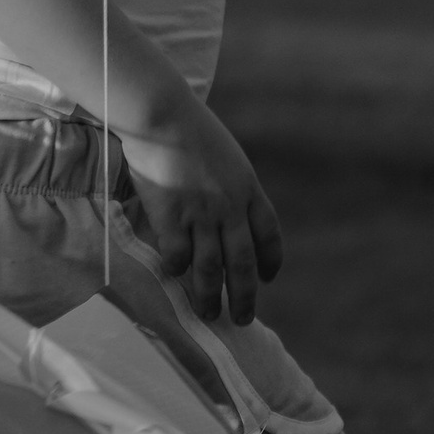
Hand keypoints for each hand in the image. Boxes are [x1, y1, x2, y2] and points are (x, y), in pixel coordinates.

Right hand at [118, 104, 282, 323]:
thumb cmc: (191, 127)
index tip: (267, 279)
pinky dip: (176, 269)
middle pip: (243, 263)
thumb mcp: (228, 155)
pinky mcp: (172, 215)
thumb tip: (229, 209)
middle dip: (244, 296)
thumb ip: (232, 185)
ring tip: (208, 314)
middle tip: (241, 319)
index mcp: (249, 190)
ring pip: (211, 268)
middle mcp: (231, 208)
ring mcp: (202, 214)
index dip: (270, 261)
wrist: (163, 114)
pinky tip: (172, 276)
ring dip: (210, 296)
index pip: (269, 236)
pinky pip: (177, 254)